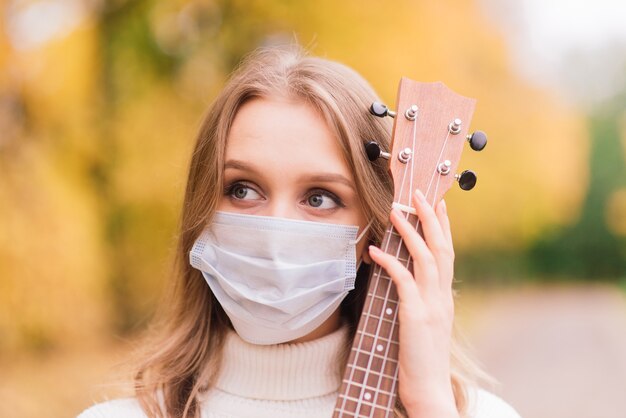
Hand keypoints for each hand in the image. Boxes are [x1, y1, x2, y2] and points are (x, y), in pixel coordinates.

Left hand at [368, 189, 457, 417]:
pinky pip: (404, 281)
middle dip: (431, 217)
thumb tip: (404, 279)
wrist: (429, 391)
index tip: (438, 203)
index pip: (448, 253)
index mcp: (445, 298)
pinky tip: (375, 251)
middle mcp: (443, 297)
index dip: (444, 226)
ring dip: (411, 231)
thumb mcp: (424, 324)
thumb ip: (420, 301)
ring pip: (425, 257)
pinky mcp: (416, 317)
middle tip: (419, 194)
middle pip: (441, 247)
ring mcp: (432, 306)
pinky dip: (390, 262)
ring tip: (396, 210)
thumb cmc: (421, 360)